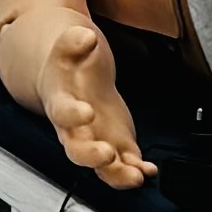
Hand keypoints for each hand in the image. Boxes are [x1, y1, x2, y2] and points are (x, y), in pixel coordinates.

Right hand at [17, 11, 147, 191]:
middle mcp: (75, 130)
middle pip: (77, 151)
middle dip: (91, 156)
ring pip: (101, 167)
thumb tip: (84, 36)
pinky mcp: (116, 146)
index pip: (62, 112)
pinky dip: (137, 170)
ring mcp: (96, 141)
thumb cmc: (69, 69)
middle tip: (107, 154)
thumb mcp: (67, 49)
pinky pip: (124, 165)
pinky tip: (149, 169)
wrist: (74, 83)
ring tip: (136, 175)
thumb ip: (73, 41)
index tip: (86, 111)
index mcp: (61, 103)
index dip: (72, 114)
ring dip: (118, 174)